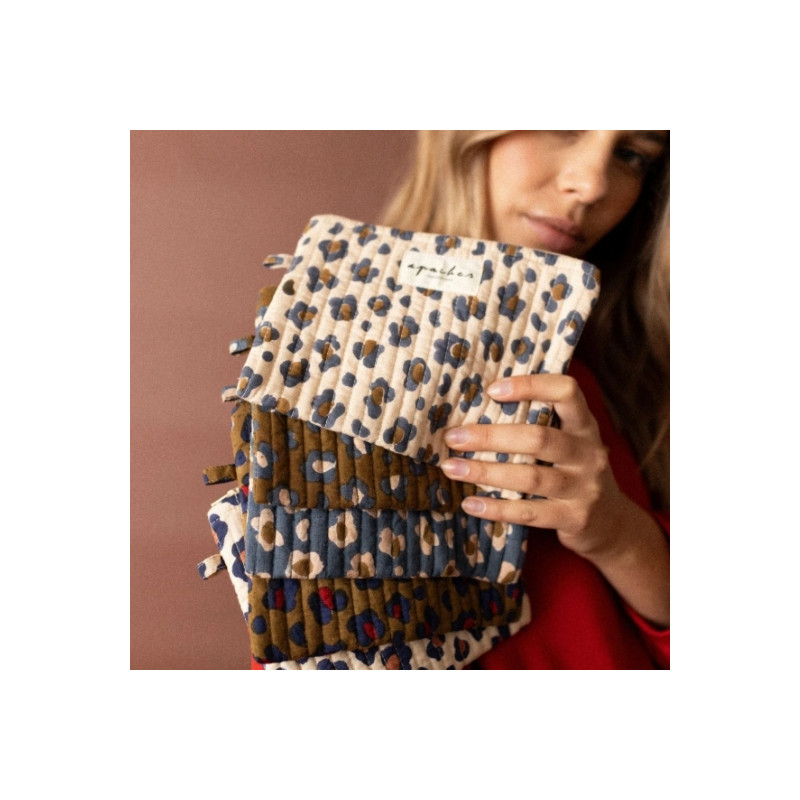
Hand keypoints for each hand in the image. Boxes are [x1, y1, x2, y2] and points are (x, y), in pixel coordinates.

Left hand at [440, 374, 626, 559]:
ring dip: (485, 472)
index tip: (492, 390)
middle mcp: (588, 453)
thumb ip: (539, 425)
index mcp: (584, 426)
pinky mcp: (574, 518)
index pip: (567, 392)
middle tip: (453, 437)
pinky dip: (496, 508)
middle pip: (538, 438)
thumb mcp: (570, 443)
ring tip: (452, 468)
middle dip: (490, 437)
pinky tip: (470, 503)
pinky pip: (529, 513)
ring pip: (530, 477)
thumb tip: (475, 410)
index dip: (531, 386)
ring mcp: (584, 488)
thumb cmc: (574, 473)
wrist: (612, 524)